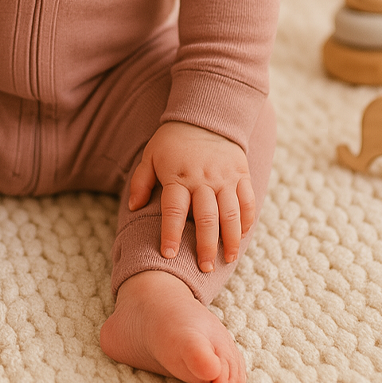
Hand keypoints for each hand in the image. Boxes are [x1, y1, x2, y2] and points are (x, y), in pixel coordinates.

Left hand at [128, 121, 254, 270]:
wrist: (205, 115)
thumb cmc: (173, 140)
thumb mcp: (150, 155)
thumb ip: (141, 181)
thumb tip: (133, 207)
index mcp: (178, 176)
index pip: (173, 210)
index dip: (170, 234)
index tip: (168, 255)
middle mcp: (203, 179)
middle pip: (206, 218)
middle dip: (206, 246)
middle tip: (205, 268)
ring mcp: (225, 177)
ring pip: (231, 214)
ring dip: (231, 239)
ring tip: (228, 260)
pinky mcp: (241, 174)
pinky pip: (248, 201)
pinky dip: (248, 220)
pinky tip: (244, 236)